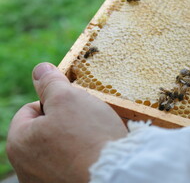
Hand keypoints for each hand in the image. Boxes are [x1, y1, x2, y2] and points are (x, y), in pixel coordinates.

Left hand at [6, 63, 127, 182]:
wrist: (117, 173)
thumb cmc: (90, 136)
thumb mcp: (68, 98)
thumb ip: (50, 82)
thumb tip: (40, 70)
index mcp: (19, 144)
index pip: (31, 109)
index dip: (55, 101)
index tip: (76, 105)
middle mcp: (26, 168)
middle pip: (46, 129)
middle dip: (67, 120)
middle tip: (88, 120)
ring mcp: (46, 181)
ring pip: (61, 147)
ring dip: (76, 138)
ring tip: (95, 138)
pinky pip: (72, 163)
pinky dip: (83, 156)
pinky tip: (97, 154)